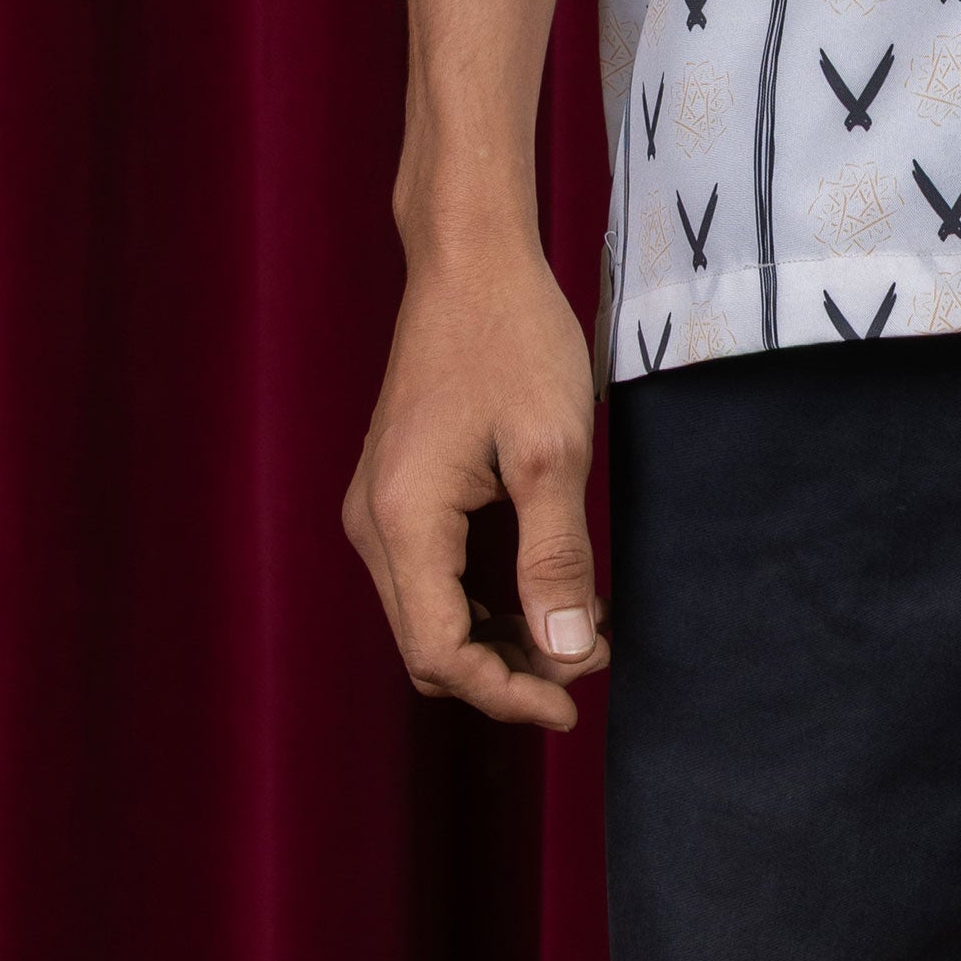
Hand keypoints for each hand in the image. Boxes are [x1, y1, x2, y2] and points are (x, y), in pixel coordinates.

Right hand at [342, 238, 611, 731]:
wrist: (470, 258)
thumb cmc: (514, 338)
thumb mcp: (553, 451)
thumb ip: (556, 558)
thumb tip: (566, 654)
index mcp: (402, 521)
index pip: (441, 653)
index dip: (508, 693)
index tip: (576, 702)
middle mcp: (374, 524)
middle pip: (428, 645)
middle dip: (507, 672)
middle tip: (587, 666)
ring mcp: (379, 506)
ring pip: (429, 615)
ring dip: (497, 639)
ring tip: (575, 634)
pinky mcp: (397, 489)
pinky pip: (431, 575)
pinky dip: (482, 600)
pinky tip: (540, 592)